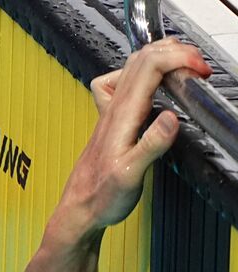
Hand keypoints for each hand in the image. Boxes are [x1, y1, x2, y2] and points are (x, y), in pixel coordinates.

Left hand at [54, 37, 210, 239]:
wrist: (78, 210)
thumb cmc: (101, 197)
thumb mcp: (131, 175)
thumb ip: (151, 145)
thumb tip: (171, 118)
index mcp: (122, 116)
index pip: (150, 66)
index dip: (179, 58)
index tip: (200, 71)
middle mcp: (114, 110)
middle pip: (142, 58)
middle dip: (176, 53)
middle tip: (199, 69)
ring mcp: (110, 113)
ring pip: (133, 67)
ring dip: (162, 57)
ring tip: (185, 68)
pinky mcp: (111, 120)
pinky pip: (121, 83)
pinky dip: (140, 73)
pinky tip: (149, 84)